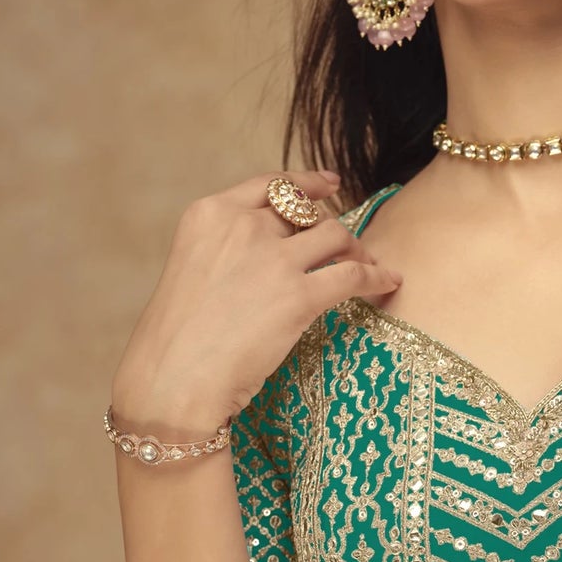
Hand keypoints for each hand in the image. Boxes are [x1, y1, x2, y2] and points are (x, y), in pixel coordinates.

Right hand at [111, 167, 401, 433]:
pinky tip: (389, 283)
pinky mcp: (299, 296)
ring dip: (357, 250)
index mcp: (210, 214)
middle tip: (345, 247)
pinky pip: (354, 274)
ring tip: (367, 266)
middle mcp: (243, 226)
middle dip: (330, 228)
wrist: (172, 379)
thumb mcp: (192, 269)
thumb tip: (269, 251)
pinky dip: (377, 277)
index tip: (329, 183)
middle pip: (308, 212)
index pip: (271, 185)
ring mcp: (273, 259)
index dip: (307, 182)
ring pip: (337, 235)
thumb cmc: (177, 339)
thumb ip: (226, 249)